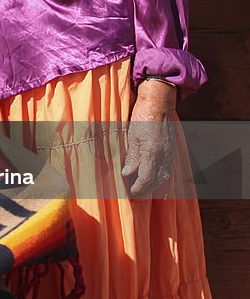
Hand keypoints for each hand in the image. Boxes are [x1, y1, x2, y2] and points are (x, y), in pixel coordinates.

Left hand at [121, 80, 177, 197]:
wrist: (159, 104)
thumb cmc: (143, 117)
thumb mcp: (133, 137)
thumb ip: (132, 157)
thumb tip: (126, 174)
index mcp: (152, 154)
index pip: (146, 179)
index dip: (138, 188)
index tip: (131, 193)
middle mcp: (164, 156)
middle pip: (156, 181)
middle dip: (146, 190)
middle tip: (135, 195)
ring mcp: (170, 154)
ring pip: (164, 177)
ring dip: (154, 186)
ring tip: (144, 189)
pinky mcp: (172, 150)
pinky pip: (168, 170)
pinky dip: (161, 177)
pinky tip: (155, 179)